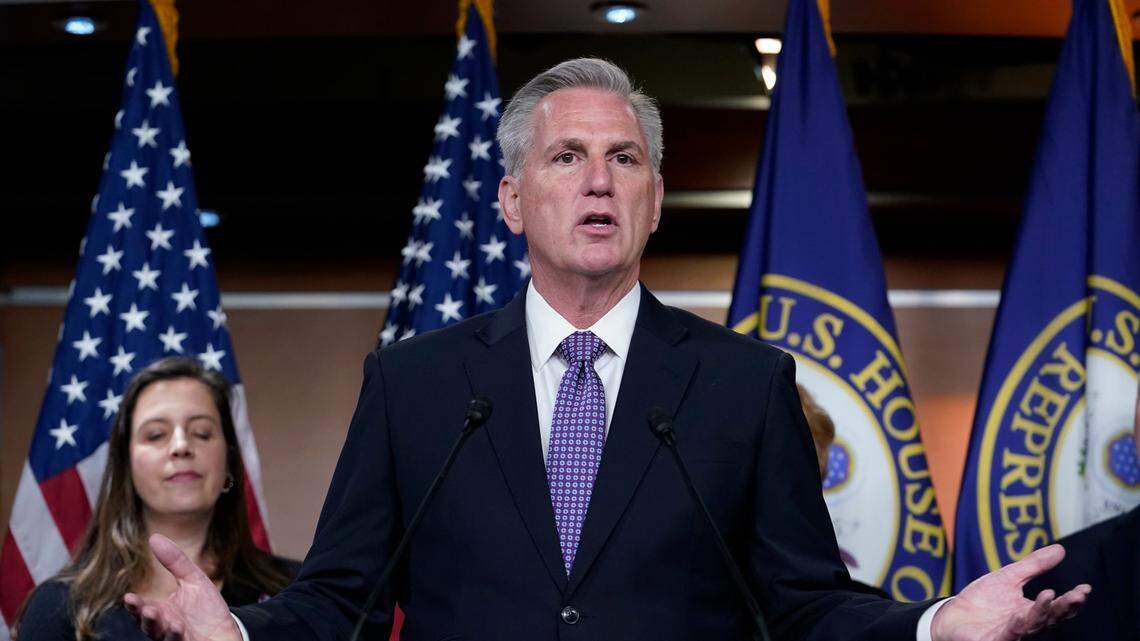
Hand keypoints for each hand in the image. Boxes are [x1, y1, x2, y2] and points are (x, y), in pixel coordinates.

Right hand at [123, 533, 242, 640]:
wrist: (227, 632)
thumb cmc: (207, 609)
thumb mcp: (194, 580)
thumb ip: (175, 561)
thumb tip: (154, 537)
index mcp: (161, 611)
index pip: (142, 608)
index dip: (134, 605)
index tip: (128, 597)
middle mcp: (164, 627)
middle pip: (147, 624)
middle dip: (142, 616)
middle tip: (143, 607)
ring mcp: (175, 639)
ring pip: (160, 634)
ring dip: (156, 625)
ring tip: (155, 613)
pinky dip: (175, 636)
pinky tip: (177, 626)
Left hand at [932, 544, 1089, 640]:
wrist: (952, 615)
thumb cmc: (982, 600)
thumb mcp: (1009, 577)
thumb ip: (1034, 566)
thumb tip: (1060, 549)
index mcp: (1031, 611)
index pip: (1057, 608)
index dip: (1072, 600)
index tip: (1085, 588)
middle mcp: (1025, 626)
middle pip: (1049, 618)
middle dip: (1064, 607)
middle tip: (1077, 595)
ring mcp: (1009, 635)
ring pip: (1030, 626)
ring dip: (1041, 612)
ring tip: (1049, 595)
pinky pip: (1006, 636)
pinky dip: (1014, 628)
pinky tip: (1019, 616)